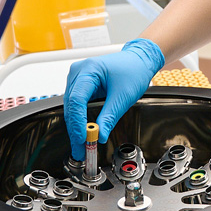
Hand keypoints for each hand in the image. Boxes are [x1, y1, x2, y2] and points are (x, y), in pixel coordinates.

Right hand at [64, 38, 164, 159]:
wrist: (139, 60)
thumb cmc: (133, 70)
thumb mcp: (123, 96)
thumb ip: (110, 117)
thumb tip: (100, 136)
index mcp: (89, 69)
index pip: (77, 99)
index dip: (78, 121)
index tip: (83, 138)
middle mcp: (79, 72)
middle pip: (71, 105)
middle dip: (75, 129)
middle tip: (80, 149)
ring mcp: (78, 78)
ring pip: (71, 107)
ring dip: (75, 126)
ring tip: (81, 145)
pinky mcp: (81, 85)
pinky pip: (76, 105)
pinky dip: (79, 119)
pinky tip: (82, 132)